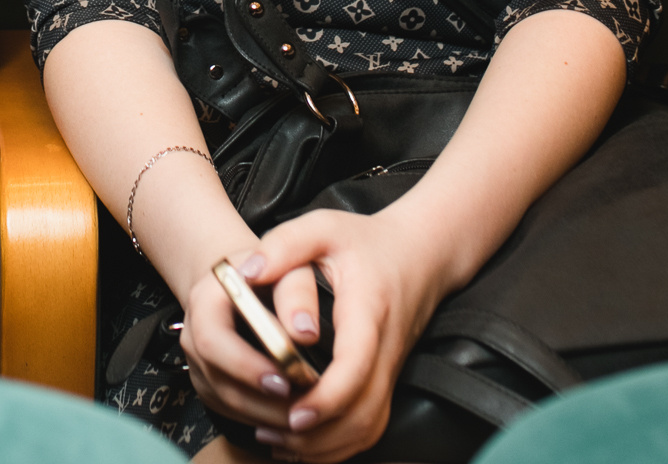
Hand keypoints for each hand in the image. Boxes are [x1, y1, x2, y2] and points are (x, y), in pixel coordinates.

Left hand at [209, 210, 456, 463]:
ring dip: (325, 445)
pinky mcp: (386, 380)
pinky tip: (301, 442)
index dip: (326, 396)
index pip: (355, 366)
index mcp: (367, 312)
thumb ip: (284, 244)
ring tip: (277, 441)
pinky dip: (338, 444)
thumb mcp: (323, 227)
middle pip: (363, 411)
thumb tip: (246, 273)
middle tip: (271, 431)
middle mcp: (385, 349)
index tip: (293, 411)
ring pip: (369, 427)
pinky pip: (369, 425)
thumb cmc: (367, 241)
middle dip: (318, 433)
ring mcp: (390, 369)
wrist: (421, 254)